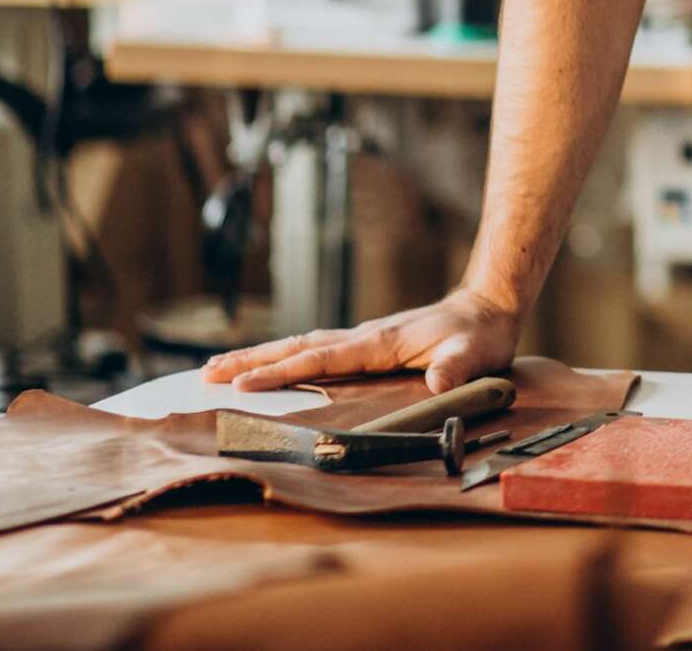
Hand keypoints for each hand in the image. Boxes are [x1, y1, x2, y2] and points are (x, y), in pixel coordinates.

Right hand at [198, 286, 521, 394]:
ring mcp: (362, 340)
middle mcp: (362, 338)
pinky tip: (270, 367)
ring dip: (260, 357)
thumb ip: (456, 368)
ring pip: (300, 347)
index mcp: (377, 343)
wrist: (486, 308)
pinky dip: (286, 358)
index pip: (319, 358)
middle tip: (205, 374)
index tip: (243, 381)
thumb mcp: (475, 354)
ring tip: (218, 369)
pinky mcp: (366, 346)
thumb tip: (438, 383)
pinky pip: (315, 353)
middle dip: (251, 360)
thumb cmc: (479, 335)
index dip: (281, 371)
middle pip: (296, 348)